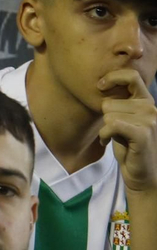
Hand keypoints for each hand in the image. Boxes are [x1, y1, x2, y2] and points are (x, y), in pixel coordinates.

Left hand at [100, 68, 156, 192]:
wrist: (142, 173)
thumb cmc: (128, 145)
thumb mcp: (124, 119)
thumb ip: (118, 103)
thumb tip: (99, 85)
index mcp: (146, 101)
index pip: (131, 76)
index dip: (113, 77)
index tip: (100, 86)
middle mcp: (150, 107)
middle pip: (108, 103)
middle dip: (106, 118)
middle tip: (117, 132)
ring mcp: (149, 120)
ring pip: (108, 115)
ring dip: (105, 129)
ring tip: (118, 138)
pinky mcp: (143, 133)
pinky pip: (111, 125)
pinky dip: (104, 135)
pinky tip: (109, 142)